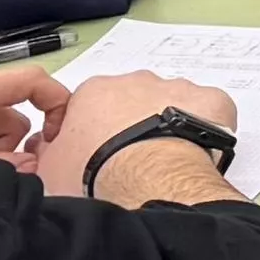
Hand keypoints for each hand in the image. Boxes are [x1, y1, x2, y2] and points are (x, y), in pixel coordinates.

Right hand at [35, 73, 240, 198]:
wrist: (145, 179)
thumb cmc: (94, 174)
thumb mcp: (50, 170)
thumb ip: (47, 153)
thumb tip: (47, 148)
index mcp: (94, 92)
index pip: (93, 106)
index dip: (98, 133)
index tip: (102, 156)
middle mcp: (137, 81)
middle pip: (134, 101)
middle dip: (134, 125)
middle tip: (135, 160)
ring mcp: (177, 87)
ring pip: (173, 104)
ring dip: (170, 125)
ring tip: (167, 161)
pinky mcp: (212, 100)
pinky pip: (210, 111)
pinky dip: (206, 128)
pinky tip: (198, 152)